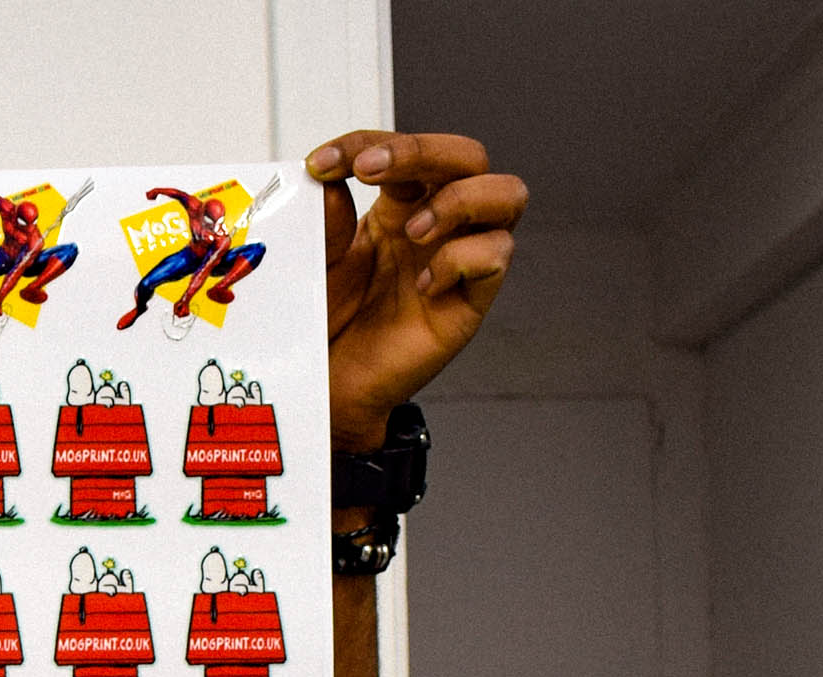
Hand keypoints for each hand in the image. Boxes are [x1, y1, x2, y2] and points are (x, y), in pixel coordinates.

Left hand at [305, 132, 524, 450]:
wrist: (331, 388)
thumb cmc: (328, 323)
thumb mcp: (316, 264)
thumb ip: (325, 222)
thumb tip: (330, 183)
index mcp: (400, 203)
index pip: (403, 149)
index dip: (365, 142)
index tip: (319, 163)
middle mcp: (439, 222)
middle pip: (466, 156)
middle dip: (421, 149)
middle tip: (368, 169)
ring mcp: (460, 257)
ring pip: (506, 194)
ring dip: (459, 199)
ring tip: (410, 231)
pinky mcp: (472, 299)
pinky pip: (496, 256)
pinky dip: (462, 259)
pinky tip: (423, 284)